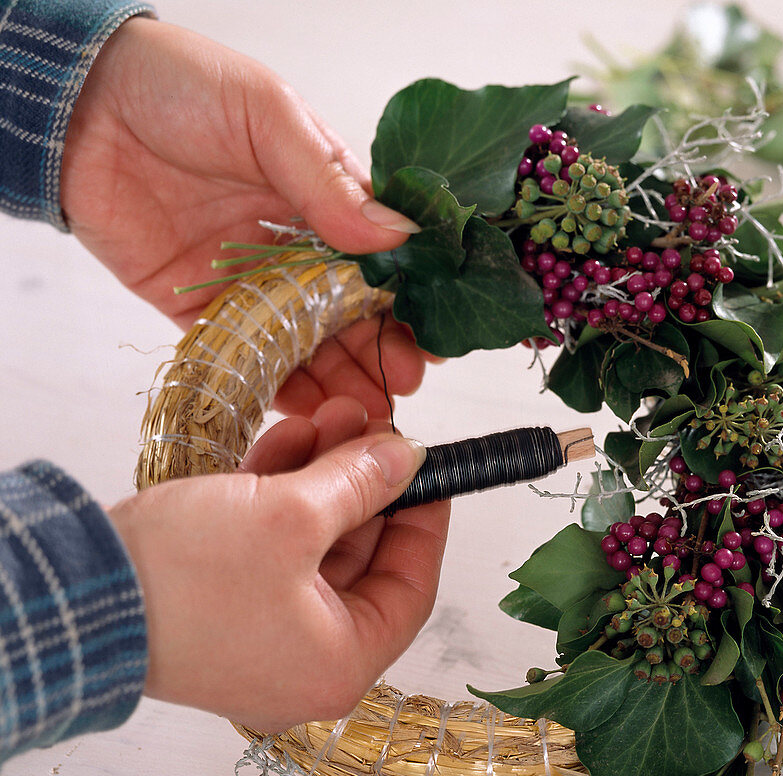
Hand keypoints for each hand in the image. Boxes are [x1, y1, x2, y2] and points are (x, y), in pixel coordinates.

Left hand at [62, 16, 430, 417]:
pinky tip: (309, 410)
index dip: (407, 297)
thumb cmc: (182, 87)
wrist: (78, 104)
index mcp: (322, 195)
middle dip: (380, 348)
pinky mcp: (200, 307)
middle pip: (348, 310)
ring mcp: (249, 280)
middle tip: (405, 383)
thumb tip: (397, 237)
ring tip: (369, 405)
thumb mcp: (268, 118)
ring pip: (305, 341)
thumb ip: (328, 183)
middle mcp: (293, 244)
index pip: (380, 256)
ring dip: (339, 375)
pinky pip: (246, 355)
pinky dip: (278, 385)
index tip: (433, 335)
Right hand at [109, 397, 449, 730]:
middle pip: (361, 561)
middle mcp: (303, 661)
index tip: (432, 471)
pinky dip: (281, 498)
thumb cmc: (183, 577)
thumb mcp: (291, 516)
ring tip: (331, 417)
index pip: (410, 589)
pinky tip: (288, 443)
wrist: (68, 593)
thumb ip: (361, 484)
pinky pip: (272, 550)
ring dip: (324, 480)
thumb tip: (408, 459)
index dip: (426, 521)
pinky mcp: (222, 609)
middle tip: (373, 428)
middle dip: (366, 485)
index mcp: (338, 665)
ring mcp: (260, 636)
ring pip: (314, 547)